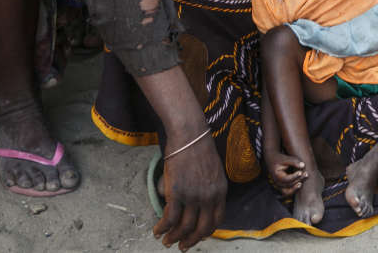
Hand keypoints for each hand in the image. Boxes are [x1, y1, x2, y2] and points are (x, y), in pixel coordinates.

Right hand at [154, 133, 226, 250]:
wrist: (189, 136)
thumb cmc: (198, 149)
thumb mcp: (213, 170)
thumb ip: (209, 188)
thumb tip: (196, 203)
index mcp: (221, 191)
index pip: (217, 220)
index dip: (206, 232)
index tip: (198, 236)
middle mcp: (209, 196)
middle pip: (202, 228)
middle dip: (191, 241)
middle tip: (182, 246)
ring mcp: (193, 196)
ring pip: (184, 227)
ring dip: (174, 237)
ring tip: (166, 241)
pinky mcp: (177, 193)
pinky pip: (169, 218)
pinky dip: (162, 228)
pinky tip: (157, 230)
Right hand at [264, 150, 305, 196]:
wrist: (273, 161)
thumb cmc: (280, 159)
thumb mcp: (285, 158)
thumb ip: (294, 162)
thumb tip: (303, 165)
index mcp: (276, 176)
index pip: (286, 179)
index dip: (294, 176)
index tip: (301, 172)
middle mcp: (277, 183)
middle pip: (289, 185)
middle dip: (299, 179)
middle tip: (306, 173)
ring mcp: (280, 187)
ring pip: (289, 192)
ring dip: (298, 186)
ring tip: (305, 178)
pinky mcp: (284, 187)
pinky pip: (290, 192)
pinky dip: (296, 188)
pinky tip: (303, 181)